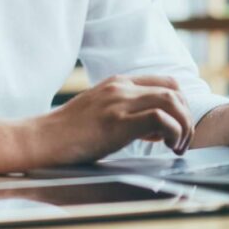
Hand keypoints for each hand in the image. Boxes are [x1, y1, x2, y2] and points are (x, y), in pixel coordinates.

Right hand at [35, 74, 193, 163]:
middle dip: (187, 116)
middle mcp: (120, 87)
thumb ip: (126, 114)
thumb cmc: (67, 134)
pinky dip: (173, 132)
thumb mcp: (100, 114)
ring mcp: (118, 102)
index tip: (176, 128)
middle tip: (182, 142)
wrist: (41, 139)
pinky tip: (167, 147)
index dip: (179, 105)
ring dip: (184, 125)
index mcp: (117, 83)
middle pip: (174, 89)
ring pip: (171, 100)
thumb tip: (153, 129)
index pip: (165, 82)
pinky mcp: (116, 122)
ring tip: (178, 147)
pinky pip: (160, 118)